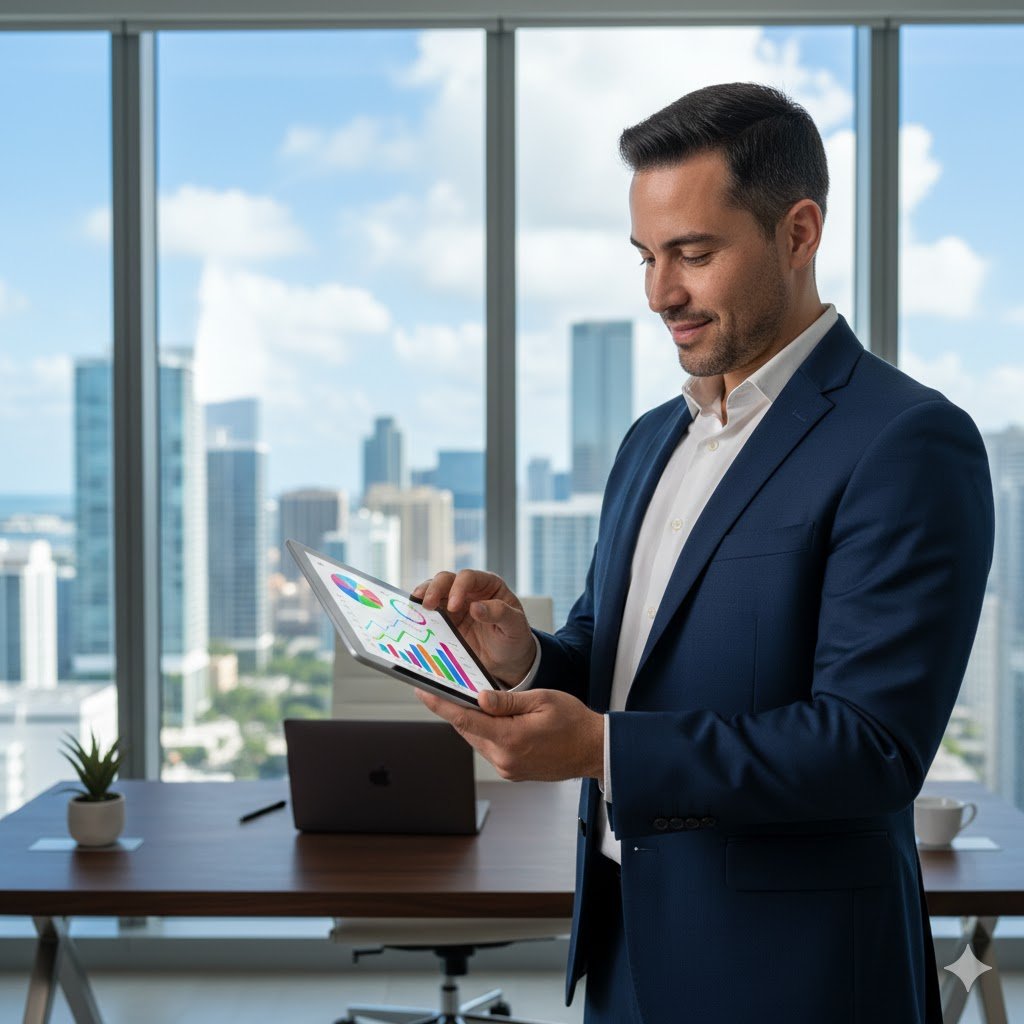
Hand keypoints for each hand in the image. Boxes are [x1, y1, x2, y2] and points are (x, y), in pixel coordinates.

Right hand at [412, 570, 535, 684]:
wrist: (507, 660)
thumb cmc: (514, 638)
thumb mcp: (515, 626)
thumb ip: (499, 613)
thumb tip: (476, 606)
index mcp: (488, 586)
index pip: (469, 577)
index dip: (459, 587)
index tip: (455, 606)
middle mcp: (469, 591)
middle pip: (446, 580)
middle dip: (435, 589)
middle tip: (427, 605)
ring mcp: (453, 605)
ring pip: (433, 592)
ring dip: (423, 597)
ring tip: (415, 607)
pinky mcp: (444, 621)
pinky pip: (428, 613)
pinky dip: (420, 614)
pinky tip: (414, 619)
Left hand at [415, 687, 604, 782]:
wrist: (593, 750)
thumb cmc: (573, 721)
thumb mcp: (542, 700)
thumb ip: (507, 701)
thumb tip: (479, 697)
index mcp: (510, 738)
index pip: (464, 719)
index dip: (440, 705)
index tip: (422, 692)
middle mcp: (504, 758)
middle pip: (467, 730)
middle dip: (455, 709)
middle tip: (442, 688)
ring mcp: (507, 768)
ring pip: (477, 739)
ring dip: (472, 721)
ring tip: (469, 699)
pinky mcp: (511, 772)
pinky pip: (489, 748)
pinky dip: (485, 732)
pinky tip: (490, 718)